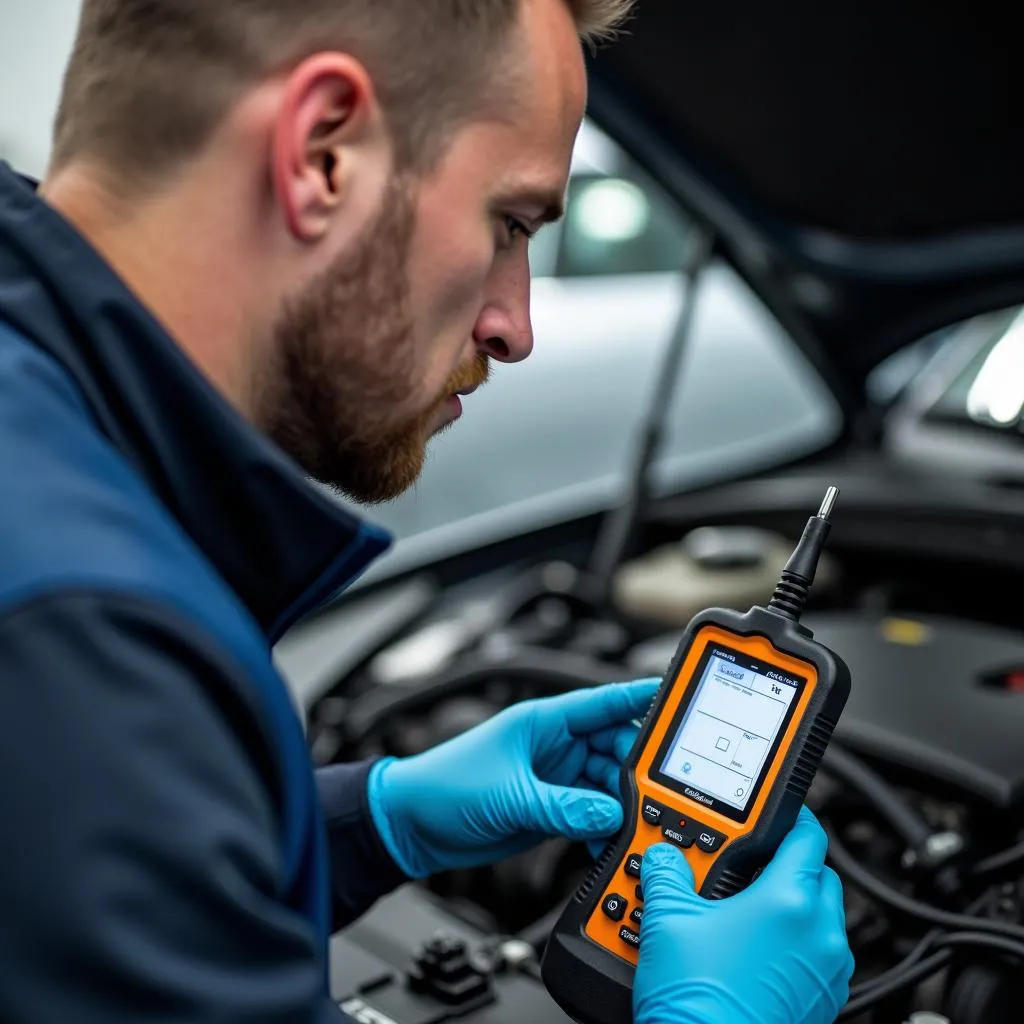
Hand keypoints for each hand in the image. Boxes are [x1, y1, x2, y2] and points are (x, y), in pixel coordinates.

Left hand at [367, 679, 658, 877]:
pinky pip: (590, 816)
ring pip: (607, 787)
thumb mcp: (510, 795)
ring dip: (623, 806)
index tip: (678, 697)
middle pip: (614, 750)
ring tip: (636, 824)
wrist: (411, 828)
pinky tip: (611, 843)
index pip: (602, 702)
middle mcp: (555, 747)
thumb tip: (610, 813)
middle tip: (660, 791)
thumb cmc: (444, 786)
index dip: (639, 698)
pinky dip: (603, 829)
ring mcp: (555, 779)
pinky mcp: (550, 810)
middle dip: (638, 770)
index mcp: (544, 722)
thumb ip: (563, 806)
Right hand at [635, 807, 853, 1023]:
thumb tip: (662, 856)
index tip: (774, 813)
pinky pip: (820, 956)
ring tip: (747, 909)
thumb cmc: (697, 1003)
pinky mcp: (823, 1003)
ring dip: (794, 905)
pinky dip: (797, 944)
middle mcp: (822, 934)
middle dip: (787, 862)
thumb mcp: (667, 920)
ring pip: (824, 917)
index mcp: (790, 901)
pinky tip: (755, 949)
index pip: (809, 835)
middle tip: (747, 864)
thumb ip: (666, 872)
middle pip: (819, 873)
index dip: (790, 817)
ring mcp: (828, 973)